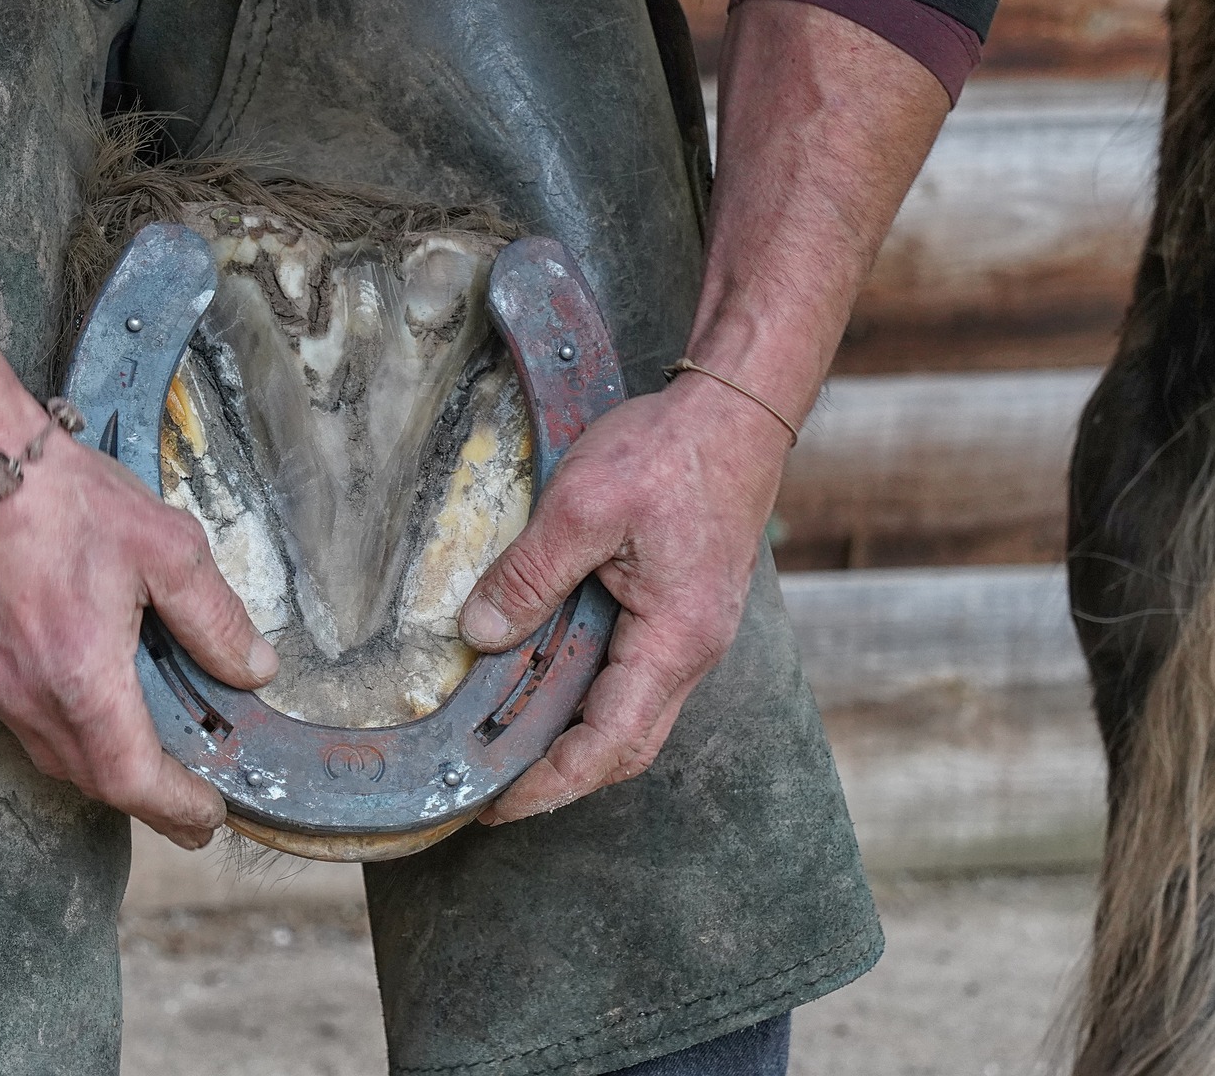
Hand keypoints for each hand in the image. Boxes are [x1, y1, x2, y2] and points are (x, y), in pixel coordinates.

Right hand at [0, 431, 276, 848]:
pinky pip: (21, 724)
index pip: (131, 779)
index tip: (209, 816)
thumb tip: (254, 669)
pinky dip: (64, 733)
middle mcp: (27, 697)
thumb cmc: (62, 498)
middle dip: (147, 800)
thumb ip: (215, 618)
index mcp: (81, 677)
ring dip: (102, 769)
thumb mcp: (165, 548)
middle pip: (91, 780)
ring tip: (147, 762)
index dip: (175, 808)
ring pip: (52, 757)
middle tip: (190, 808)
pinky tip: (89, 707)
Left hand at [458, 376, 791, 823]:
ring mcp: (688, 633)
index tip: (495, 805)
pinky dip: (585, 695)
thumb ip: (530, 575)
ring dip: (572, 739)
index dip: (551, 783)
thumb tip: (480, 636)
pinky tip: (540, 681)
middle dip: (559, 778)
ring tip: (505, 747)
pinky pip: (631, 675)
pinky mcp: (679, 610)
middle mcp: (690, 651)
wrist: (734, 410)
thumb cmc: (670, 452)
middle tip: (489, 789)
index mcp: (674, 639)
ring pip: (630, 713)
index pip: (610, 744)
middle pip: (625, 746)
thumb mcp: (583, 505)